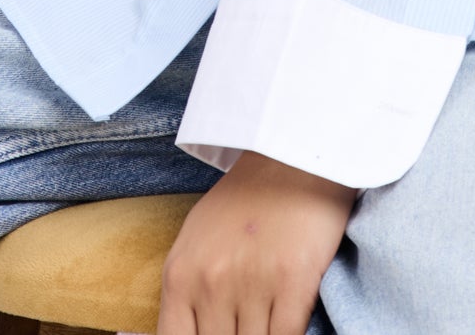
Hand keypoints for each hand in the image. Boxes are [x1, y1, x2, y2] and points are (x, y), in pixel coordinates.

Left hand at [157, 150, 356, 334]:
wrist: (290, 155)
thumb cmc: (243, 202)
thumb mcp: (196, 244)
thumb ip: (187, 296)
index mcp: (180, 276)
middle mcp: (211, 283)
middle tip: (243, 325)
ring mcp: (252, 283)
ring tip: (264, 318)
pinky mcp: (294, 281)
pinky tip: (286, 322)